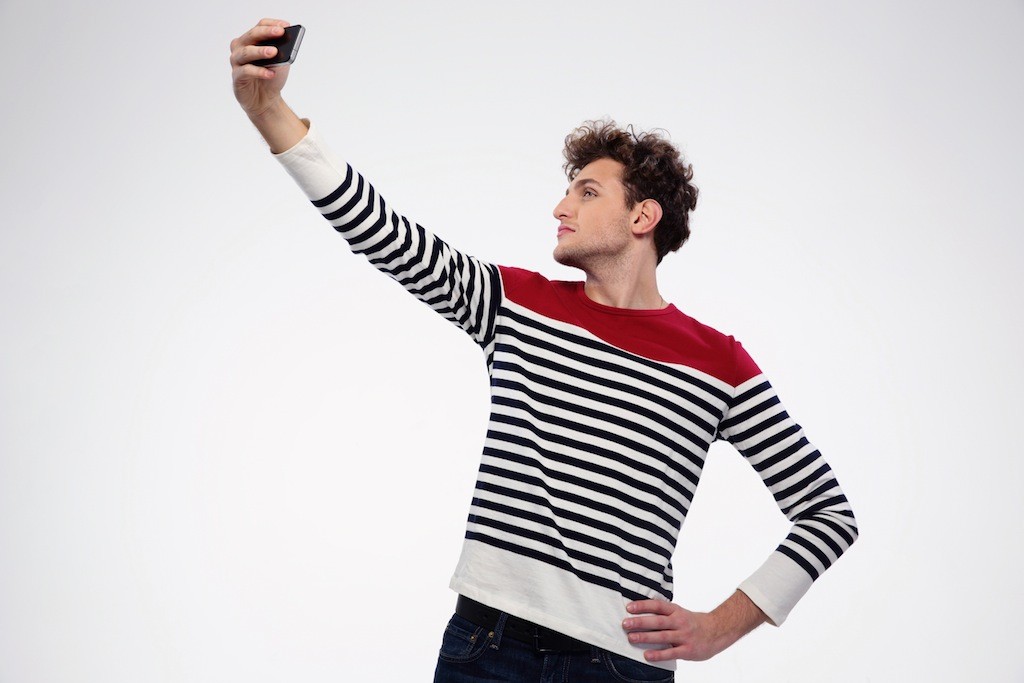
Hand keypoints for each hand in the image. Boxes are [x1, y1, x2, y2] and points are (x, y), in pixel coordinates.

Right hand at [229, 19, 291, 117]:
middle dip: (266, 33)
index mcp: (251, 40)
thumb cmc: (271, 76)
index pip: (260, 26)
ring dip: (260, 51)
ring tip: (274, 52)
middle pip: (251, 35)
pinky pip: (246, 71)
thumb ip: (283, 52)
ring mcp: (237, 62)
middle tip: (280, 33)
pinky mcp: (237, 77)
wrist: (266, 100)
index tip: (286, 26)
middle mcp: (241, 47)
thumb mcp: (281, 62)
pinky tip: (270, 73)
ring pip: (246, 52)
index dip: (272, 24)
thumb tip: (287, 44)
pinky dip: (259, 71)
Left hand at [622, 592, 766, 662]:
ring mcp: (684, 636)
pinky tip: (647, 655)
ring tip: (632, 638)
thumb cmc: (693, 622)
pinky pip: (671, 652)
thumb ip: (664, 613)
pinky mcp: (688, 650)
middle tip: (625, 624)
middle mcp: (679, 622)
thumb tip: (640, 613)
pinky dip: (658, 654)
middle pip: (657, 621)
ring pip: (662, 636)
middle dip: (640, 622)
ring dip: (645, 637)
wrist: (717, 631)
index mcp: (676, 611)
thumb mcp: (680, 612)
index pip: (657, 605)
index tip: (629, 607)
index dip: (643, 605)